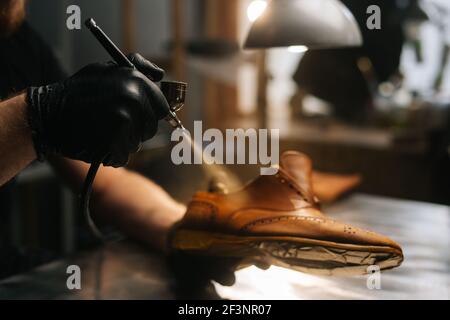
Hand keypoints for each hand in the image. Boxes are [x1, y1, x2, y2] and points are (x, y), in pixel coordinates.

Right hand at [26, 53, 169, 166]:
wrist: (47, 114)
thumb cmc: (78, 92)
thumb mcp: (106, 69)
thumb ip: (136, 69)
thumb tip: (159, 75)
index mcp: (135, 81)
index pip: (162, 107)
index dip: (150, 113)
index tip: (137, 115)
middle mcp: (133, 100)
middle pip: (151, 127)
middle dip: (136, 128)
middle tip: (113, 122)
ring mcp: (125, 123)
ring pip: (137, 143)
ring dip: (123, 141)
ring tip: (102, 129)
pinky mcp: (115, 143)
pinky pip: (123, 156)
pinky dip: (112, 154)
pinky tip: (96, 141)